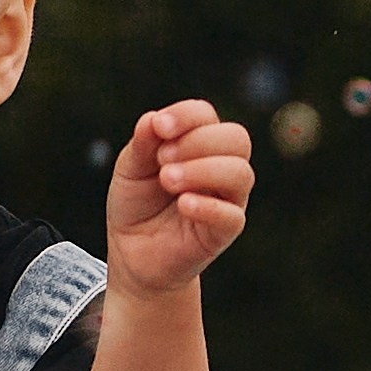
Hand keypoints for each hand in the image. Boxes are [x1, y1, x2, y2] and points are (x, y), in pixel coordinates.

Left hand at [106, 100, 252, 293]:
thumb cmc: (137, 205)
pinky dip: (208, 206)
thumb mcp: (130, 169)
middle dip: (199, 141)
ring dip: (203, 170)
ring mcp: (227, 200)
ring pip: (240, 173)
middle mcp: (220, 166)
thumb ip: (142, 144)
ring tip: (167, 180)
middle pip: (236, 138)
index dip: (186, 116)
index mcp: (199, 143)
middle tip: (162, 161)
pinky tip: (183, 205)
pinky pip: (232, 216)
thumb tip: (153, 119)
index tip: (159, 128)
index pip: (206, 116)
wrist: (132, 254)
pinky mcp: (224, 232)